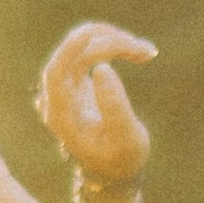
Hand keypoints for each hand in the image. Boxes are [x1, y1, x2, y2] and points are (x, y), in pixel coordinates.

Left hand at [34, 21, 154, 184]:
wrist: (114, 169)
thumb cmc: (121, 159)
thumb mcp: (126, 139)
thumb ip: (115, 107)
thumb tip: (101, 69)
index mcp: (61, 116)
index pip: (56, 74)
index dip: (69, 50)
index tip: (89, 33)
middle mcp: (57, 98)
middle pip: (74, 55)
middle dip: (108, 44)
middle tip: (144, 50)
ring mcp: (66, 86)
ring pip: (84, 49)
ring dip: (115, 44)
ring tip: (147, 52)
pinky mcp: (77, 78)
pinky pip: (91, 52)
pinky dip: (115, 48)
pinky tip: (140, 53)